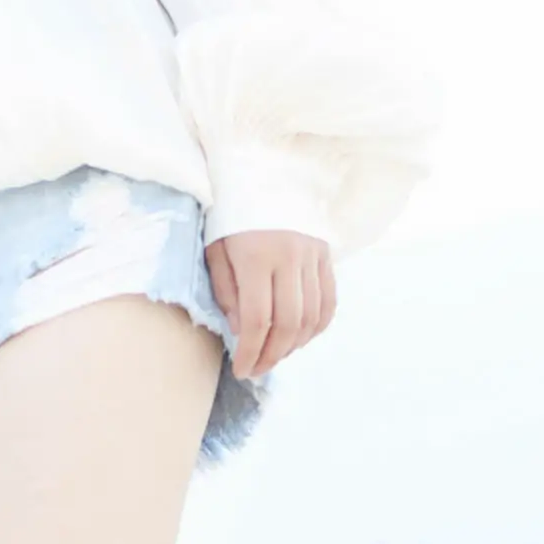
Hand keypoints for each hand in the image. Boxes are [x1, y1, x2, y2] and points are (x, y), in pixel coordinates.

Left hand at [205, 228, 336, 378]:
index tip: (241, 369)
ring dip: (294, 345)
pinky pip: (328, 301)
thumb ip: (226, 291)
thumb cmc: (230, 215)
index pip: (256, 319)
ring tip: (275, 355)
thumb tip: (240, 331)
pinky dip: (316, 326)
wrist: (263, 174)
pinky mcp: (326, 254)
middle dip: (272, 354)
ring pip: (311, 316)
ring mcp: (312, 256)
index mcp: (256, 257)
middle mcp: (289, 258)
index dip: (250, 351)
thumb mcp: (215, 249)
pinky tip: (300, 336)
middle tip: (256, 368)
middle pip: (288, 323)